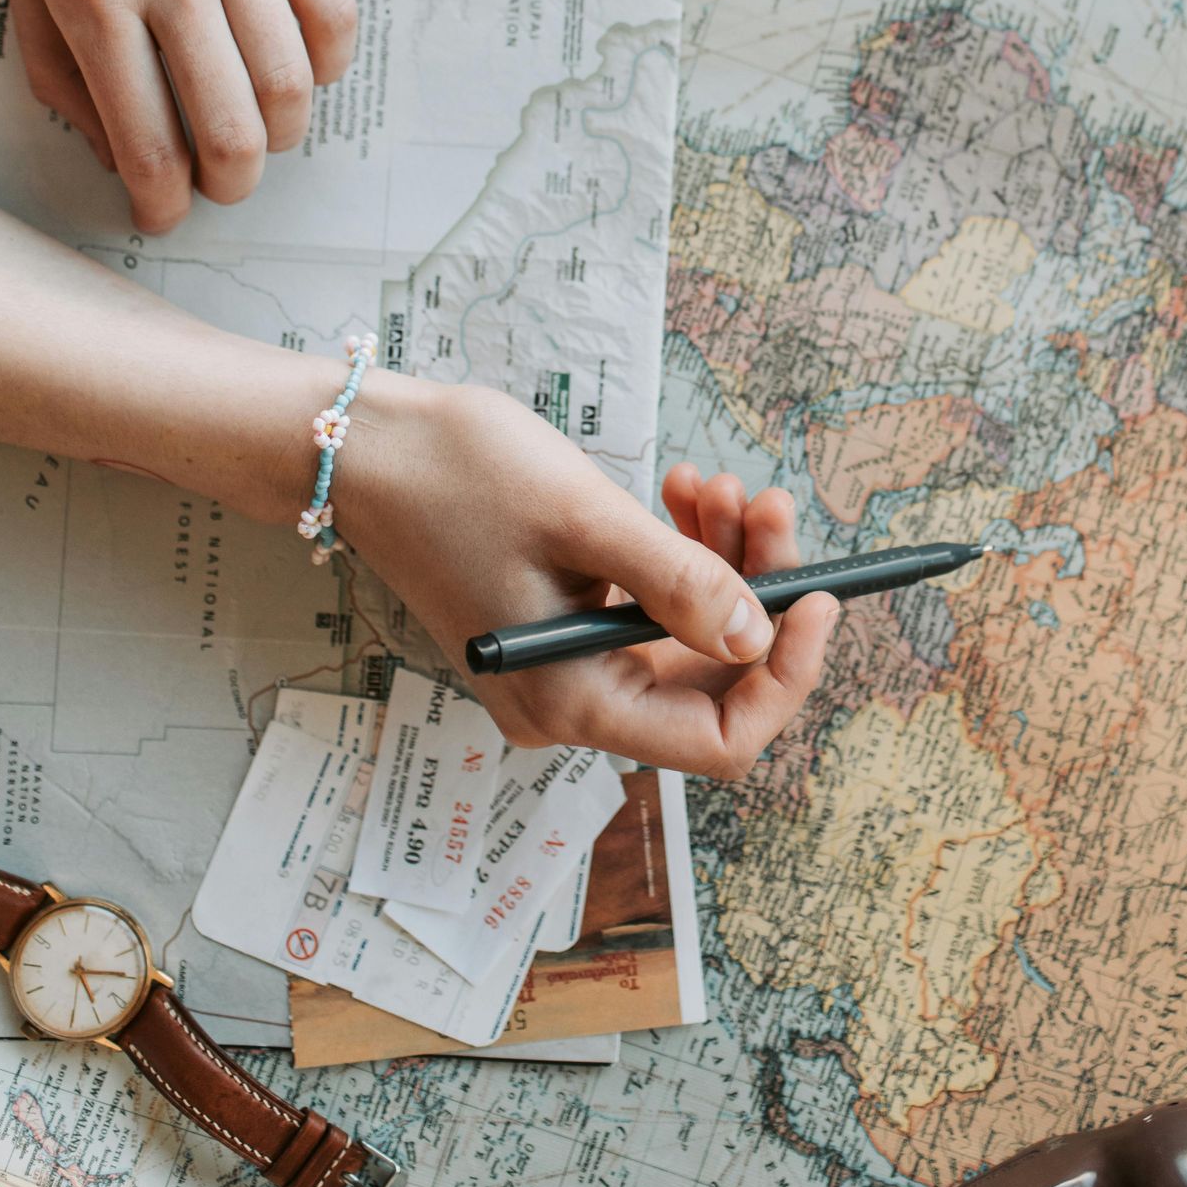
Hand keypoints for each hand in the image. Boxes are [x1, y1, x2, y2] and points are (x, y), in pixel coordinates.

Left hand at [0, 0, 356, 231]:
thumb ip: (52, 46)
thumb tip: (103, 132)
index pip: (144, 139)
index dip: (160, 199)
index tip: (164, 213)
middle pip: (231, 130)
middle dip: (230, 185)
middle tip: (222, 188)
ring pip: (292, 83)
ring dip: (283, 134)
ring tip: (265, 137)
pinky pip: (332, 11)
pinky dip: (329, 61)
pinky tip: (305, 65)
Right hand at [338, 377, 840, 778]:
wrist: (365, 446)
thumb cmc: (457, 474)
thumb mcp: (585, 519)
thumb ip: (678, 584)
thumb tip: (758, 637)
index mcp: (570, 700)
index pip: (718, 740)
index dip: (783, 677)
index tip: (820, 597)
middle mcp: (567, 703)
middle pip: (710, 680)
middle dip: (757, 592)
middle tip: (765, 503)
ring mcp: (561, 667)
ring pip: (685, 636)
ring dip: (720, 562)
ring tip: (714, 484)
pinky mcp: (558, 626)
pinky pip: (647, 609)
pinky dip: (676, 555)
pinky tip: (680, 492)